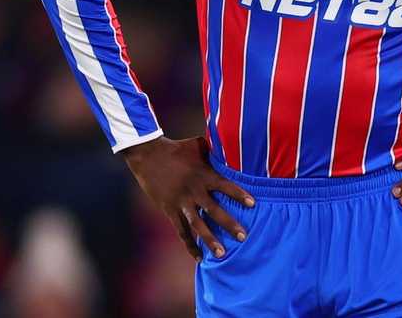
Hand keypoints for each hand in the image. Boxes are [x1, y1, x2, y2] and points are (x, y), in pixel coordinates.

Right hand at [122, 136, 254, 260]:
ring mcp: (181, 202)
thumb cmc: (177, 148)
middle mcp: (194, 190)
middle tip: (243, 236)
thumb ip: (214, 149)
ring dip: (210, 240)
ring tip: (222, 254)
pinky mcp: (170, 210)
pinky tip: (198, 257)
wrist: (148, 156)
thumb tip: (232, 144)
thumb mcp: (198, 145)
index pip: (225, 186)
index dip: (239, 195)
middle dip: (229, 224)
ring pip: (197, 225)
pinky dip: (190, 245)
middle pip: (214, 210)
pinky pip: (181, 231)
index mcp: (203, 174)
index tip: (253, 204)